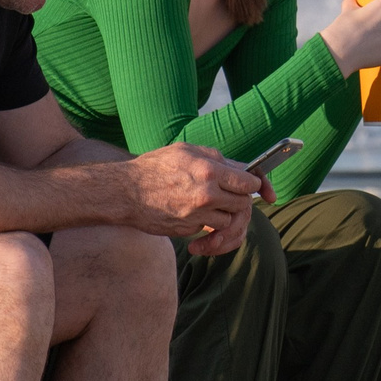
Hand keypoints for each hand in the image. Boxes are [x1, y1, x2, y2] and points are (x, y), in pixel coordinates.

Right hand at [120, 142, 261, 251]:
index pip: (249, 183)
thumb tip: (236, 166)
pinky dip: (205, 223)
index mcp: (210, 171)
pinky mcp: (188, 229)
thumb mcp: (185, 150)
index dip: (254, 184)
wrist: (125, 192)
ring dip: (222, 213)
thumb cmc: (154, 167)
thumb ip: (214, 157)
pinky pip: (207, 228)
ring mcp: (198, 214)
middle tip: (229, 194)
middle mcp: (208, 194)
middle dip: (239, 199)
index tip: (252, 185)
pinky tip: (190, 211)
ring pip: (228, 219)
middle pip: (243, 203)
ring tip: (207, 203)